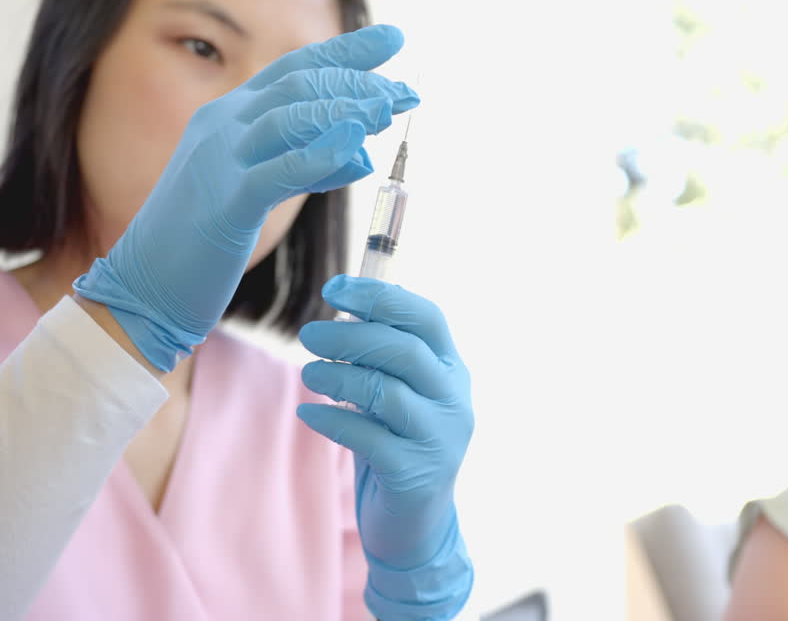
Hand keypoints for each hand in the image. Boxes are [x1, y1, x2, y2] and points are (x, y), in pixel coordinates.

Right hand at [73, 25, 417, 371]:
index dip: (346, 49)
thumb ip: (309, 166)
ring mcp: (221, 160)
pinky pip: (280, 171)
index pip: (294, 67)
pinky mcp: (226, 203)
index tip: (394, 37)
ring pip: (291, 116)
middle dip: (357, 80)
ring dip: (347, 108)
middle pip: (299, 83)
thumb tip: (363, 152)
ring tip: (390, 109)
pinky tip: (358, 146)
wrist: (144, 286)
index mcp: (228, 117)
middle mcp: (222, 125)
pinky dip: (321, 155)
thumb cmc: (204, 240)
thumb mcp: (263, 191)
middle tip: (406, 91)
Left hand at [298, 275, 473, 620]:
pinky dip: (332, 420)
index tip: (334, 289)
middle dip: (351, 336)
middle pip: (405, 352)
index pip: (426, 318)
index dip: (380, 297)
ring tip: (308, 373)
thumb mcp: (401, 392)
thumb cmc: (400, 443)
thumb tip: (348, 306)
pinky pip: (367, 437)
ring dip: (338, 376)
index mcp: (453, 370)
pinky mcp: (415, 474)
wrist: (416, 522)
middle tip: (308, 335)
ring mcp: (439, 439)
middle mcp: (454, 400)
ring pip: (386, 392)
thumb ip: (386, 355)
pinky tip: (309, 413)